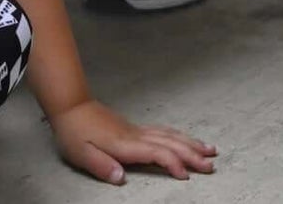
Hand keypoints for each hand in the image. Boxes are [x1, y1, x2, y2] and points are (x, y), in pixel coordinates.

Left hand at [51, 99, 215, 183]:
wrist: (70, 105)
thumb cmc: (73, 132)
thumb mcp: (80, 153)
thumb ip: (101, 166)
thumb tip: (121, 178)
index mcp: (124, 145)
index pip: (155, 153)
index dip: (171, 163)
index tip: (185, 176)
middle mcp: (135, 136)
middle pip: (169, 143)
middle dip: (191, 154)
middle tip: (212, 165)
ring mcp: (136, 130)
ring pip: (168, 135)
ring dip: (190, 143)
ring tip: (210, 150)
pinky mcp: (134, 128)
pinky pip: (162, 131)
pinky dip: (178, 136)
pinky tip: (185, 139)